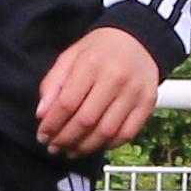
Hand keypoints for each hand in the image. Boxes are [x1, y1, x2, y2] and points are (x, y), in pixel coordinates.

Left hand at [33, 25, 163, 157]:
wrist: (138, 40)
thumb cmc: (99, 50)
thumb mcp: (70, 57)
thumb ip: (52, 84)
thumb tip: (42, 115)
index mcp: (91, 64)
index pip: (67, 103)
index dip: (52, 125)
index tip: (42, 136)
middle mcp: (115, 78)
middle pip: (86, 120)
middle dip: (65, 139)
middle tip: (54, 147)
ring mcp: (134, 92)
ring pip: (106, 132)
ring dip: (85, 147)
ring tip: (71, 150)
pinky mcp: (148, 103)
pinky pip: (127, 134)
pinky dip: (108, 145)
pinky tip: (94, 145)